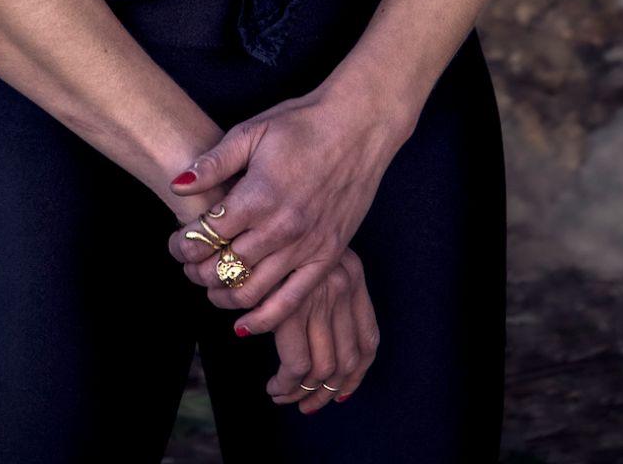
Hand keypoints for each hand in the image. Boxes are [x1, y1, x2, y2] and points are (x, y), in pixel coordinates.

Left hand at [166, 80, 406, 334]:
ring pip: (252, 291)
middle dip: (197, 272)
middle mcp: (280, 228)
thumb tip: (178, 185)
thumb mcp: (252, 131)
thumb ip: (214, 163)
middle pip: (223, 268)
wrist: (358, 127)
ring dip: (223, 296)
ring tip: (210, 287)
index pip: (206, 235)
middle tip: (188, 266)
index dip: (183, 244)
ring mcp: (306, 246)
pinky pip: (292, 302)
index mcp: (257, 196)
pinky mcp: (328, 257)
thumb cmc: (302, 124)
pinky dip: (264, 320)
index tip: (176, 243)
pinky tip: (244, 324)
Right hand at [267, 244, 378, 411]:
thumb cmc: (279, 237)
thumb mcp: (314, 254)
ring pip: (323, 369)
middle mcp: (342, 285)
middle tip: (309, 404)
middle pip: (348, 361)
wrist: (253, 218)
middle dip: (328, 393)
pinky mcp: (289, 309)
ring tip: (284, 397)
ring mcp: (317, 298)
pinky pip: (296, 366)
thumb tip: (331, 350)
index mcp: (354, 274)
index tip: (341, 392)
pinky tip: (274, 388)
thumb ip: (328, 290)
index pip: (369, 340)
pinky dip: (285, 385)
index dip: (357, 375)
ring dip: (303, 394)